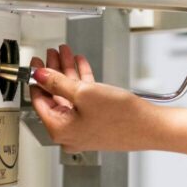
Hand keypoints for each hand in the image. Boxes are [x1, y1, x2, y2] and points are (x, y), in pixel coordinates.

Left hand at [29, 44, 160, 153]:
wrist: (150, 127)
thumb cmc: (121, 118)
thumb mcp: (84, 93)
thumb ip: (58, 82)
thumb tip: (40, 75)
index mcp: (60, 130)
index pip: (39, 101)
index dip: (36, 78)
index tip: (36, 63)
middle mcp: (69, 133)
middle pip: (54, 96)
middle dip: (53, 72)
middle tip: (49, 55)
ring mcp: (83, 128)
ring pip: (69, 96)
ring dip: (67, 73)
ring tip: (65, 54)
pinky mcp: (97, 123)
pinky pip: (84, 100)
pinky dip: (82, 81)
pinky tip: (81, 66)